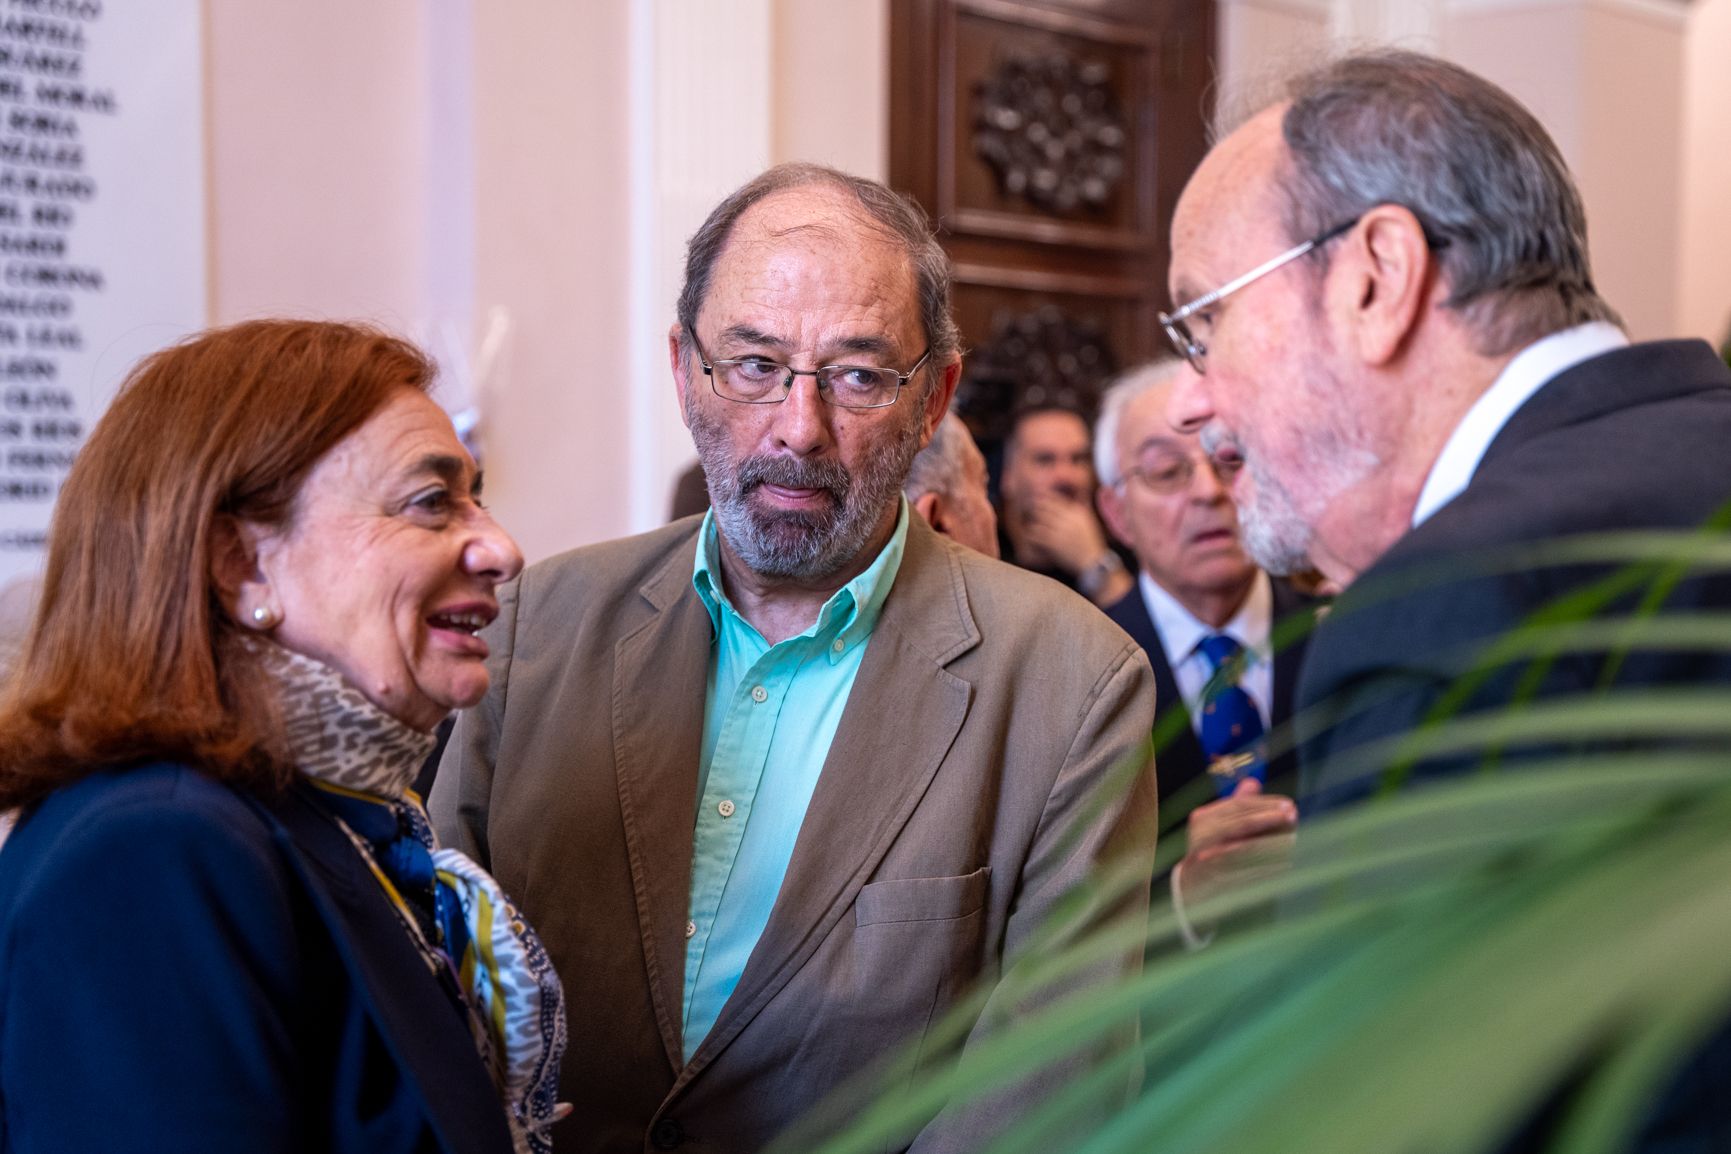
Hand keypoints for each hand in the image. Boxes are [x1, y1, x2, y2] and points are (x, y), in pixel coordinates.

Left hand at [1021, 493, 1111, 574]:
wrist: (1093, 564)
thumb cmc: (1090, 543)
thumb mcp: (1089, 520)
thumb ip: (1083, 504)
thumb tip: (1080, 489)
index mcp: (1077, 511)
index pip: (1054, 498)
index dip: (1043, 499)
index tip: (1037, 503)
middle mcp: (1068, 518)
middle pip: (1043, 506)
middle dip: (1035, 509)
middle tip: (1030, 514)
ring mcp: (1060, 530)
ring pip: (1037, 519)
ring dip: (1033, 522)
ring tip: (1032, 526)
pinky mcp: (1053, 543)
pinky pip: (1035, 534)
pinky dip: (1031, 535)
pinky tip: (1032, 538)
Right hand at [1174, 779, 1298, 913]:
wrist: (1194, 884)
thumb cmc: (1212, 848)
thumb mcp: (1220, 823)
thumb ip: (1237, 804)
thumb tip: (1253, 783)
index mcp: (1202, 818)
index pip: (1237, 805)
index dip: (1264, 803)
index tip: (1289, 804)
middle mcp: (1200, 836)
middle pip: (1241, 823)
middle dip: (1271, 818)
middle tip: (1294, 816)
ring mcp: (1207, 860)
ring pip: (1247, 847)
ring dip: (1274, 842)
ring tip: (1295, 839)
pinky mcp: (1218, 881)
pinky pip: (1249, 871)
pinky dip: (1269, 866)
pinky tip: (1286, 863)